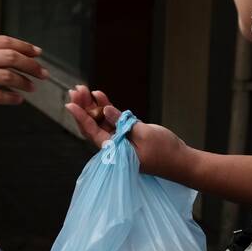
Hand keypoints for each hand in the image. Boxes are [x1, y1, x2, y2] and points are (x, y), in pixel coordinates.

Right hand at [0, 35, 46, 114]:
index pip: (4, 42)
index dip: (25, 46)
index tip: (37, 53)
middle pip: (11, 57)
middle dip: (31, 65)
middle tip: (41, 72)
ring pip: (7, 77)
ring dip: (23, 82)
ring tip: (31, 87)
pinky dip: (11, 98)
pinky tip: (17, 100)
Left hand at [64, 85, 189, 177]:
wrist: (182, 161)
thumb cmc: (165, 151)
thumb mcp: (145, 134)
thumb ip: (123, 123)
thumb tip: (105, 111)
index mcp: (113, 149)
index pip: (91, 131)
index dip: (79, 117)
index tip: (69, 104)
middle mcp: (113, 145)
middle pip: (92, 124)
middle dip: (83, 107)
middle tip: (75, 90)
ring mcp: (120, 139)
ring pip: (100, 121)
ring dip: (92, 105)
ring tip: (83, 89)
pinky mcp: (128, 134)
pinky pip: (112, 120)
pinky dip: (106, 108)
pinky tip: (99, 96)